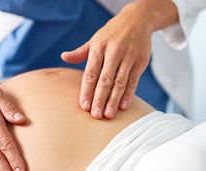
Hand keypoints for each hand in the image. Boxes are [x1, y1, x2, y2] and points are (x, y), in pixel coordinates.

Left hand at [61, 2, 154, 118]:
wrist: (137, 19)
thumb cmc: (112, 33)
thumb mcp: (95, 39)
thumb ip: (81, 52)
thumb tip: (64, 57)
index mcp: (99, 47)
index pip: (91, 73)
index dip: (87, 90)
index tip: (84, 106)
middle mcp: (114, 52)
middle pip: (105, 80)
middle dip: (100, 99)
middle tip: (96, 115)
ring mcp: (128, 57)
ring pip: (120, 83)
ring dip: (114, 100)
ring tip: (109, 115)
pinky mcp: (141, 62)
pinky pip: (134, 81)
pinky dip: (129, 94)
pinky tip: (123, 106)